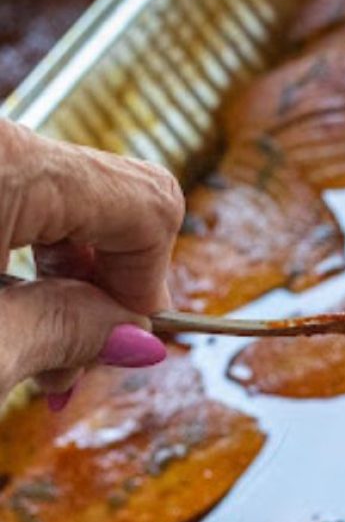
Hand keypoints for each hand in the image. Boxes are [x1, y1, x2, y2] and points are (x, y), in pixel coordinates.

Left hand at [0, 119, 183, 407]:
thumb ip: (68, 332)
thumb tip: (136, 334)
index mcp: (5, 163)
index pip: (146, 205)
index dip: (152, 280)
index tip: (127, 342)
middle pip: (105, 195)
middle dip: (108, 280)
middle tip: (71, 358)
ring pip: (55, 197)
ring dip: (58, 276)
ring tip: (27, 352)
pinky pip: (9, 196)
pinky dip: (15, 255)